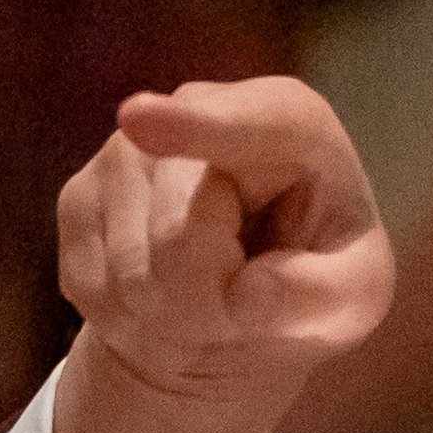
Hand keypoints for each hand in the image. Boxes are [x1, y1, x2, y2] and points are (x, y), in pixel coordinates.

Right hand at [50, 78, 395, 432]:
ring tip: (210, 300)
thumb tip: (250, 292)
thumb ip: (324, 293)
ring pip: (133, 273)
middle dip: (212, 300)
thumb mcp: (354, 297)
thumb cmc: (312, 283)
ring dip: (175, 316)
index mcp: (290, 123)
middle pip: (180, 236)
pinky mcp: (78, 197)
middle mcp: (198, 112)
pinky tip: (166, 301)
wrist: (237, 308)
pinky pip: (95, 288)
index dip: (196, 126)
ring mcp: (126, 151)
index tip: (141, 122)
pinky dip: (134, 320)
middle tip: (247, 303)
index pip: (249, 122)